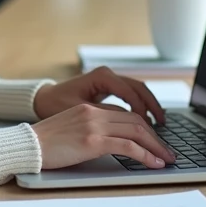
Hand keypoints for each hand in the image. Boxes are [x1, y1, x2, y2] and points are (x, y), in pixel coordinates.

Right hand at [32, 103, 176, 169]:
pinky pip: (128, 146)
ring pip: (136, 131)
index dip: (143, 128)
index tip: (154, 141)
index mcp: (88, 109)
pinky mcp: (92, 140)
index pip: (125, 114)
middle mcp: (93, 113)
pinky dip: (145, 155)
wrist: (25, 146)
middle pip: (135, 121)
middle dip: (155, 137)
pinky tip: (154, 163)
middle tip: (167, 152)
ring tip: (166, 159)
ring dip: (155, 146)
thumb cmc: (44, 145)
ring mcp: (93, 125)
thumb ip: (90, 132)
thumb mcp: (70, 132)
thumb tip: (111, 145)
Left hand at [33, 66, 166, 124]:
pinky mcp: (108, 87)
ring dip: (151, 107)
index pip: (131, 95)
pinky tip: (147, 119)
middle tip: (163, 128)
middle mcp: (108, 74)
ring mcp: (109, 79)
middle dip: (154, 110)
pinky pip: (131, 94)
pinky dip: (141, 106)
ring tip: (161, 124)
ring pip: (138, 90)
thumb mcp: (80, 111)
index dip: (143, 115)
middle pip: (140, 90)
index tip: (151, 132)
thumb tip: (129, 125)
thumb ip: (105, 116)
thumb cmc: (55, 104)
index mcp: (102, 77)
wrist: (41, 99)